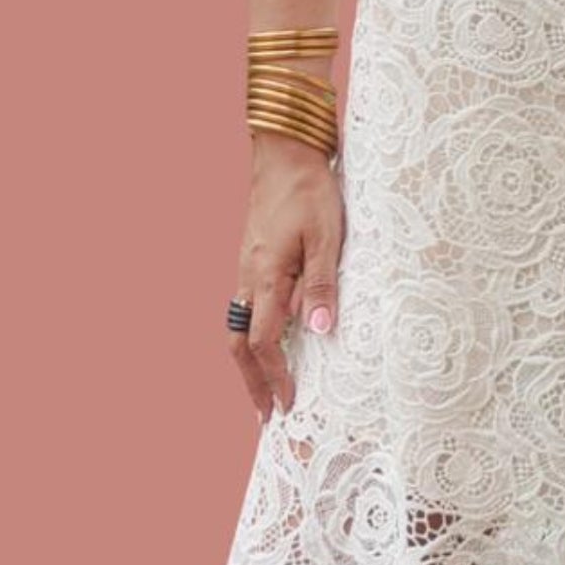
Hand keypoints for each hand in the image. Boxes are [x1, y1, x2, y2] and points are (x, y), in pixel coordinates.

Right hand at [227, 134, 343, 420]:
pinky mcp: (251, 256)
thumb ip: (321, 284)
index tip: (289, 404)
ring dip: (247, 359)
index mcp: (265, 276)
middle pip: (239, 342)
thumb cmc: (310, 189)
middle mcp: (248, 276)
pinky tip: (267, 337)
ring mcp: (246, 266)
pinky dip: (251, 333)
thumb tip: (319, 331)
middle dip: (250, 381)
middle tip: (265, 414)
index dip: (275, 376)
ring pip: (237, 325)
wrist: (284, 150)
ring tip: (262, 385)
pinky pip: (244, 305)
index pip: (265, 342)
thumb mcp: (327, 236)